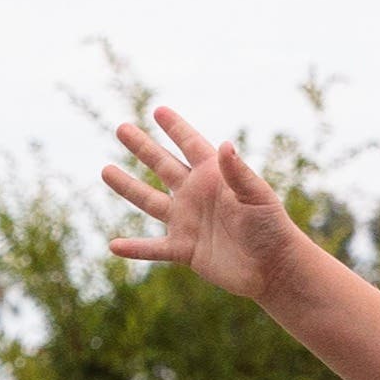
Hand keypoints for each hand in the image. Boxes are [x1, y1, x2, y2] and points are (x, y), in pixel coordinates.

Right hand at [102, 107, 308, 303]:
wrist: (274, 268)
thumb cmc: (272, 228)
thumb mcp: (257, 196)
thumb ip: (238, 173)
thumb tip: (224, 145)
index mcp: (213, 177)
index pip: (190, 145)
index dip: (176, 128)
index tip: (159, 110)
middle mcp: (196, 195)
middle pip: (162, 166)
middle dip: (142, 147)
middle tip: (122, 128)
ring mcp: (187, 222)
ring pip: (149, 201)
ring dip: (127, 186)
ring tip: (105, 169)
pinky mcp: (184, 250)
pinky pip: (153, 248)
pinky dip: (134, 248)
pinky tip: (114, 246)